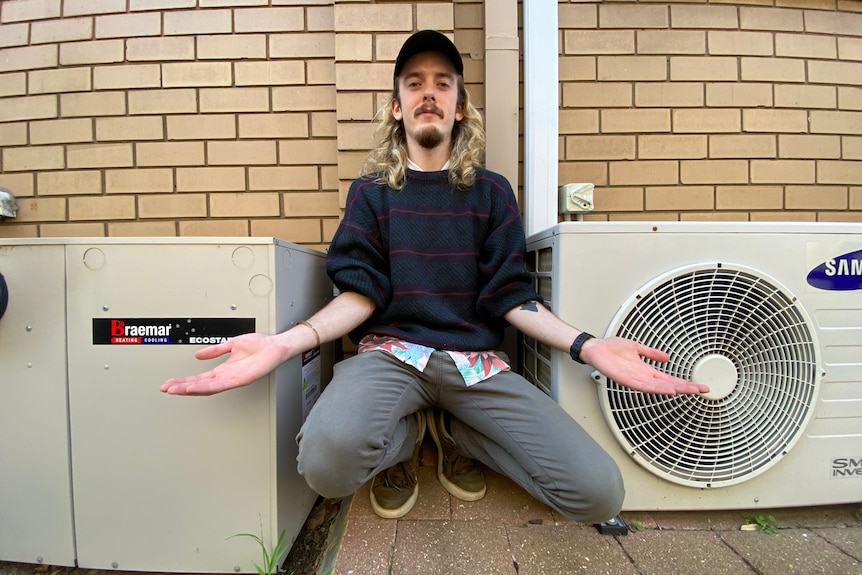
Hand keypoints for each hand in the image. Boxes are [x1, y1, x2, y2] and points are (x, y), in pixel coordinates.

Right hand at [160, 333, 291, 395]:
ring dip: (190, 389)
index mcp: (223, 369)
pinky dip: (208, 386)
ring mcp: (234, 379)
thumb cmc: (259, 345)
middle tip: (165, 389)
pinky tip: (196, 387)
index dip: (183, 381)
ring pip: (208, 387)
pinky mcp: (242, 379)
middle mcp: (227, 376)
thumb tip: (198, 354)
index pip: (199, 377)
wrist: (275, 346)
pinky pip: (222, 385)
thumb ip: (215, 351)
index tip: (169, 383)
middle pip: (199, 385)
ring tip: (175, 390)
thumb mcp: (231, 344)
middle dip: (181, 388)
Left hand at [580, 336, 708, 394]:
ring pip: (658, 387)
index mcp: (646, 370)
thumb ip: (651, 353)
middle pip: (668, 385)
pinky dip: (656, 388)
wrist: (595, 348)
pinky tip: (667, 389)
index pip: (669, 378)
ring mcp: (634, 379)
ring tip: (689, 390)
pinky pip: (642, 386)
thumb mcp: (636, 348)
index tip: (699, 385)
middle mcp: (642, 376)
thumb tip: (666, 357)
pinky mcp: (625, 379)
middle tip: (702, 390)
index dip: (684, 382)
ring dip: (674, 389)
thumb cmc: (611, 348)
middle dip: (685, 388)